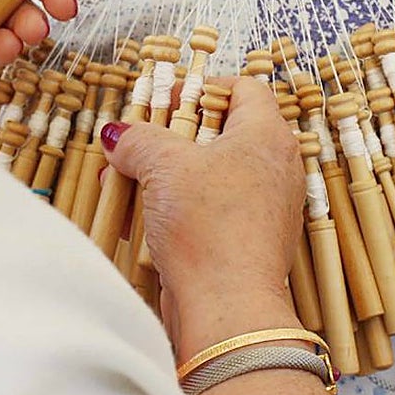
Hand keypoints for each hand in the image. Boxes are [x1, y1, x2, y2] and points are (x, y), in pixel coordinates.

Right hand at [102, 77, 307, 361]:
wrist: (228, 307)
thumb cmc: (210, 227)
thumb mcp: (164, 166)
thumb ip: (139, 140)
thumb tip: (119, 135)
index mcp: (267, 135)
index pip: (244, 88)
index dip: (203, 87)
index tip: (168, 100)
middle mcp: (274, 167)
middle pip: (220, 132)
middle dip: (170, 138)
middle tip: (139, 143)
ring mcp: (264, 206)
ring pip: (209, 175)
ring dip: (164, 177)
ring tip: (126, 183)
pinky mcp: (247, 240)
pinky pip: (209, 211)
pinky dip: (176, 210)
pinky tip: (138, 220)